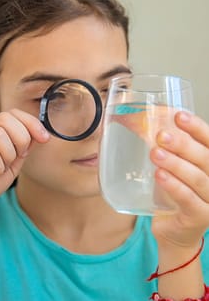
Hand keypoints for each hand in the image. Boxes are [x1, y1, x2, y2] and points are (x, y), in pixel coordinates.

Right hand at [0, 109, 48, 222]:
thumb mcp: (12, 163)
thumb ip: (23, 147)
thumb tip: (39, 133)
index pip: (11, 113)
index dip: (31, 123)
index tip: (45, 138)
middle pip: (6, 119)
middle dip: (22, 140)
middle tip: (17, 158)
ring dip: (8, 156)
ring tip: (0, 168)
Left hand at [150, 111, 208, 247]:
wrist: (175, 230)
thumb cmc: (175, 193)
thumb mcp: (174, 169)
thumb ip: (168, 151)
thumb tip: (143, 126)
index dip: (197, 128)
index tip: (178, 115)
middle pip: (206, 158)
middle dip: (183, 145)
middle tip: (162, 135)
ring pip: (198, 178)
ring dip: (176, 164)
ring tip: (156, 153)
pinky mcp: (201, 217)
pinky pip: (188, 199)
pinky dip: (174, 185)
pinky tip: (159, 175)